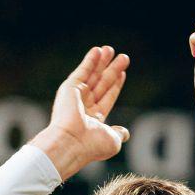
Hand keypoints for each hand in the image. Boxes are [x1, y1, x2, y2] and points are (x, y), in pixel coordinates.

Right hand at [30, 46, 129, 180]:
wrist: (71, 143)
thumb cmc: (91, 146)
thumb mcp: (112, 140)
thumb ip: (119, 133)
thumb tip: (125, 133)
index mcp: (93, 120)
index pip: (107, 98)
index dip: (115, 85)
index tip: (122, 73)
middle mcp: (84, 108)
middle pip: (102, 84)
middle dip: (111, 70)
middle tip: (123, 57)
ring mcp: (76, 97)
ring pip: (92, 76)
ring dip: (101, 62)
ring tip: (110, 49)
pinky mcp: (69, 89)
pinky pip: (82, 71)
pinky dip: (89, 61)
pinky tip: (97, 51)